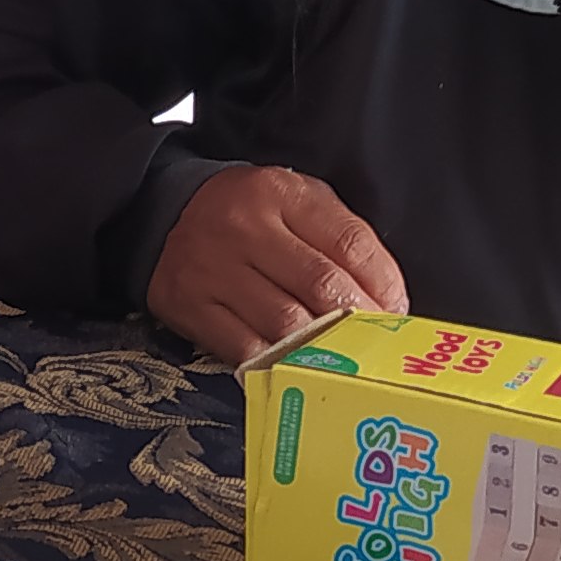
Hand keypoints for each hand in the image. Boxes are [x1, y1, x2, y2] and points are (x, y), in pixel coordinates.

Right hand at [143, 165, 412, 362]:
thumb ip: (343, 239)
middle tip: (373, 344)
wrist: (166, 213)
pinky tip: (296, 367)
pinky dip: (276, 364)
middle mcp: (243, 227)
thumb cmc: (249, 214)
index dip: (382, 285)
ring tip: (340, 358)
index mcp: (281, 192)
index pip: (349, 243)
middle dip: (357, 322)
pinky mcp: (188, 305)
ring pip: (284, 323)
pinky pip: (243, 348)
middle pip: (320, 285)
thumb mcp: (298, 202)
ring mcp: (212, 268)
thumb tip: (388, 300)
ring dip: (322, 348)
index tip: (395, 312)